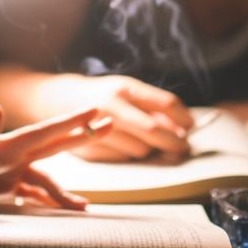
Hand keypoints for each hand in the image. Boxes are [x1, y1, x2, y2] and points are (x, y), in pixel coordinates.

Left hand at [0, 105, 110, 208]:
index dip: (72, 122)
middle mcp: (15, 155)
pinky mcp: (3, 187)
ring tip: (86, 207)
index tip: (96, 111)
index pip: (47, 131)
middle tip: (111, 125)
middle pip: (56, 146)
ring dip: (66, 192)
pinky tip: (60, 212)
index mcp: (9, 143)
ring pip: (47, 179)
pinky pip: (31, 196)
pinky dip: (47, 203)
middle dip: (83, 137)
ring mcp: (11, 171)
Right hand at [38, 74, 192, 161]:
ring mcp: (98, 128)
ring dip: (148, 149)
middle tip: (183, 148)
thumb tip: (183, 127)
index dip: (183, 118)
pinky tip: (121, 144)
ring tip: (142, 140)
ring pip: (141, 149)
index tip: (191, 127)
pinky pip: (123, 159)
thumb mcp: (126, 91)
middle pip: (154, 131)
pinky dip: (128, 154)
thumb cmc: (102, 95)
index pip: (165, 104)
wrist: (56, 100)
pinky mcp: (89, 149)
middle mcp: (110, 106)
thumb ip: (153, 107)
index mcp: (123, 88)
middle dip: (174, 143)